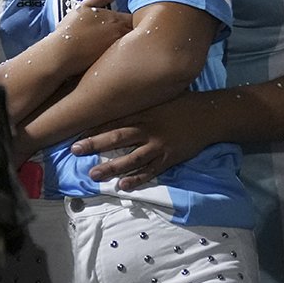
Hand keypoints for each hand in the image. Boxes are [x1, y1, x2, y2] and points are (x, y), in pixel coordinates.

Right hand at [49, 0, 132, 76]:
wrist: (62, 54)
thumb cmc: (71, 29)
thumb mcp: (85, 6)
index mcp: (117, 19)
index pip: (137, 17)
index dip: (136, 18)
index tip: (132, 20)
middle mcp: (122, 34)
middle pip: (138, 31)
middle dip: (137, 31)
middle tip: (133, 31)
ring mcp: (119, 49)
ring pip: (134, 44)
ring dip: (133, 42)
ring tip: (128, 43)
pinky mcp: (115, 62)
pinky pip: (127, 57)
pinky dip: (126, 54)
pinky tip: (120, 55)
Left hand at [69, 94, 209, 189]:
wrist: (209, 114)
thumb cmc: (181, 103)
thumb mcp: (158, 96)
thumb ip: (137, 100)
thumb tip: (113, 99)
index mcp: (144, 111)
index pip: (114, 118)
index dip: (93, 125)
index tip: (74, 130)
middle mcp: (149, 128)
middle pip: (118, 136)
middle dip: (94, 144)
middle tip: (74, 150)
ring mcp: (159, 145)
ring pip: (132, 158)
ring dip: (111, 167)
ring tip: (94, 175)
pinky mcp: (170, 158)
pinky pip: (151, 171)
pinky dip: (137, 179)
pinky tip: (123, 186)